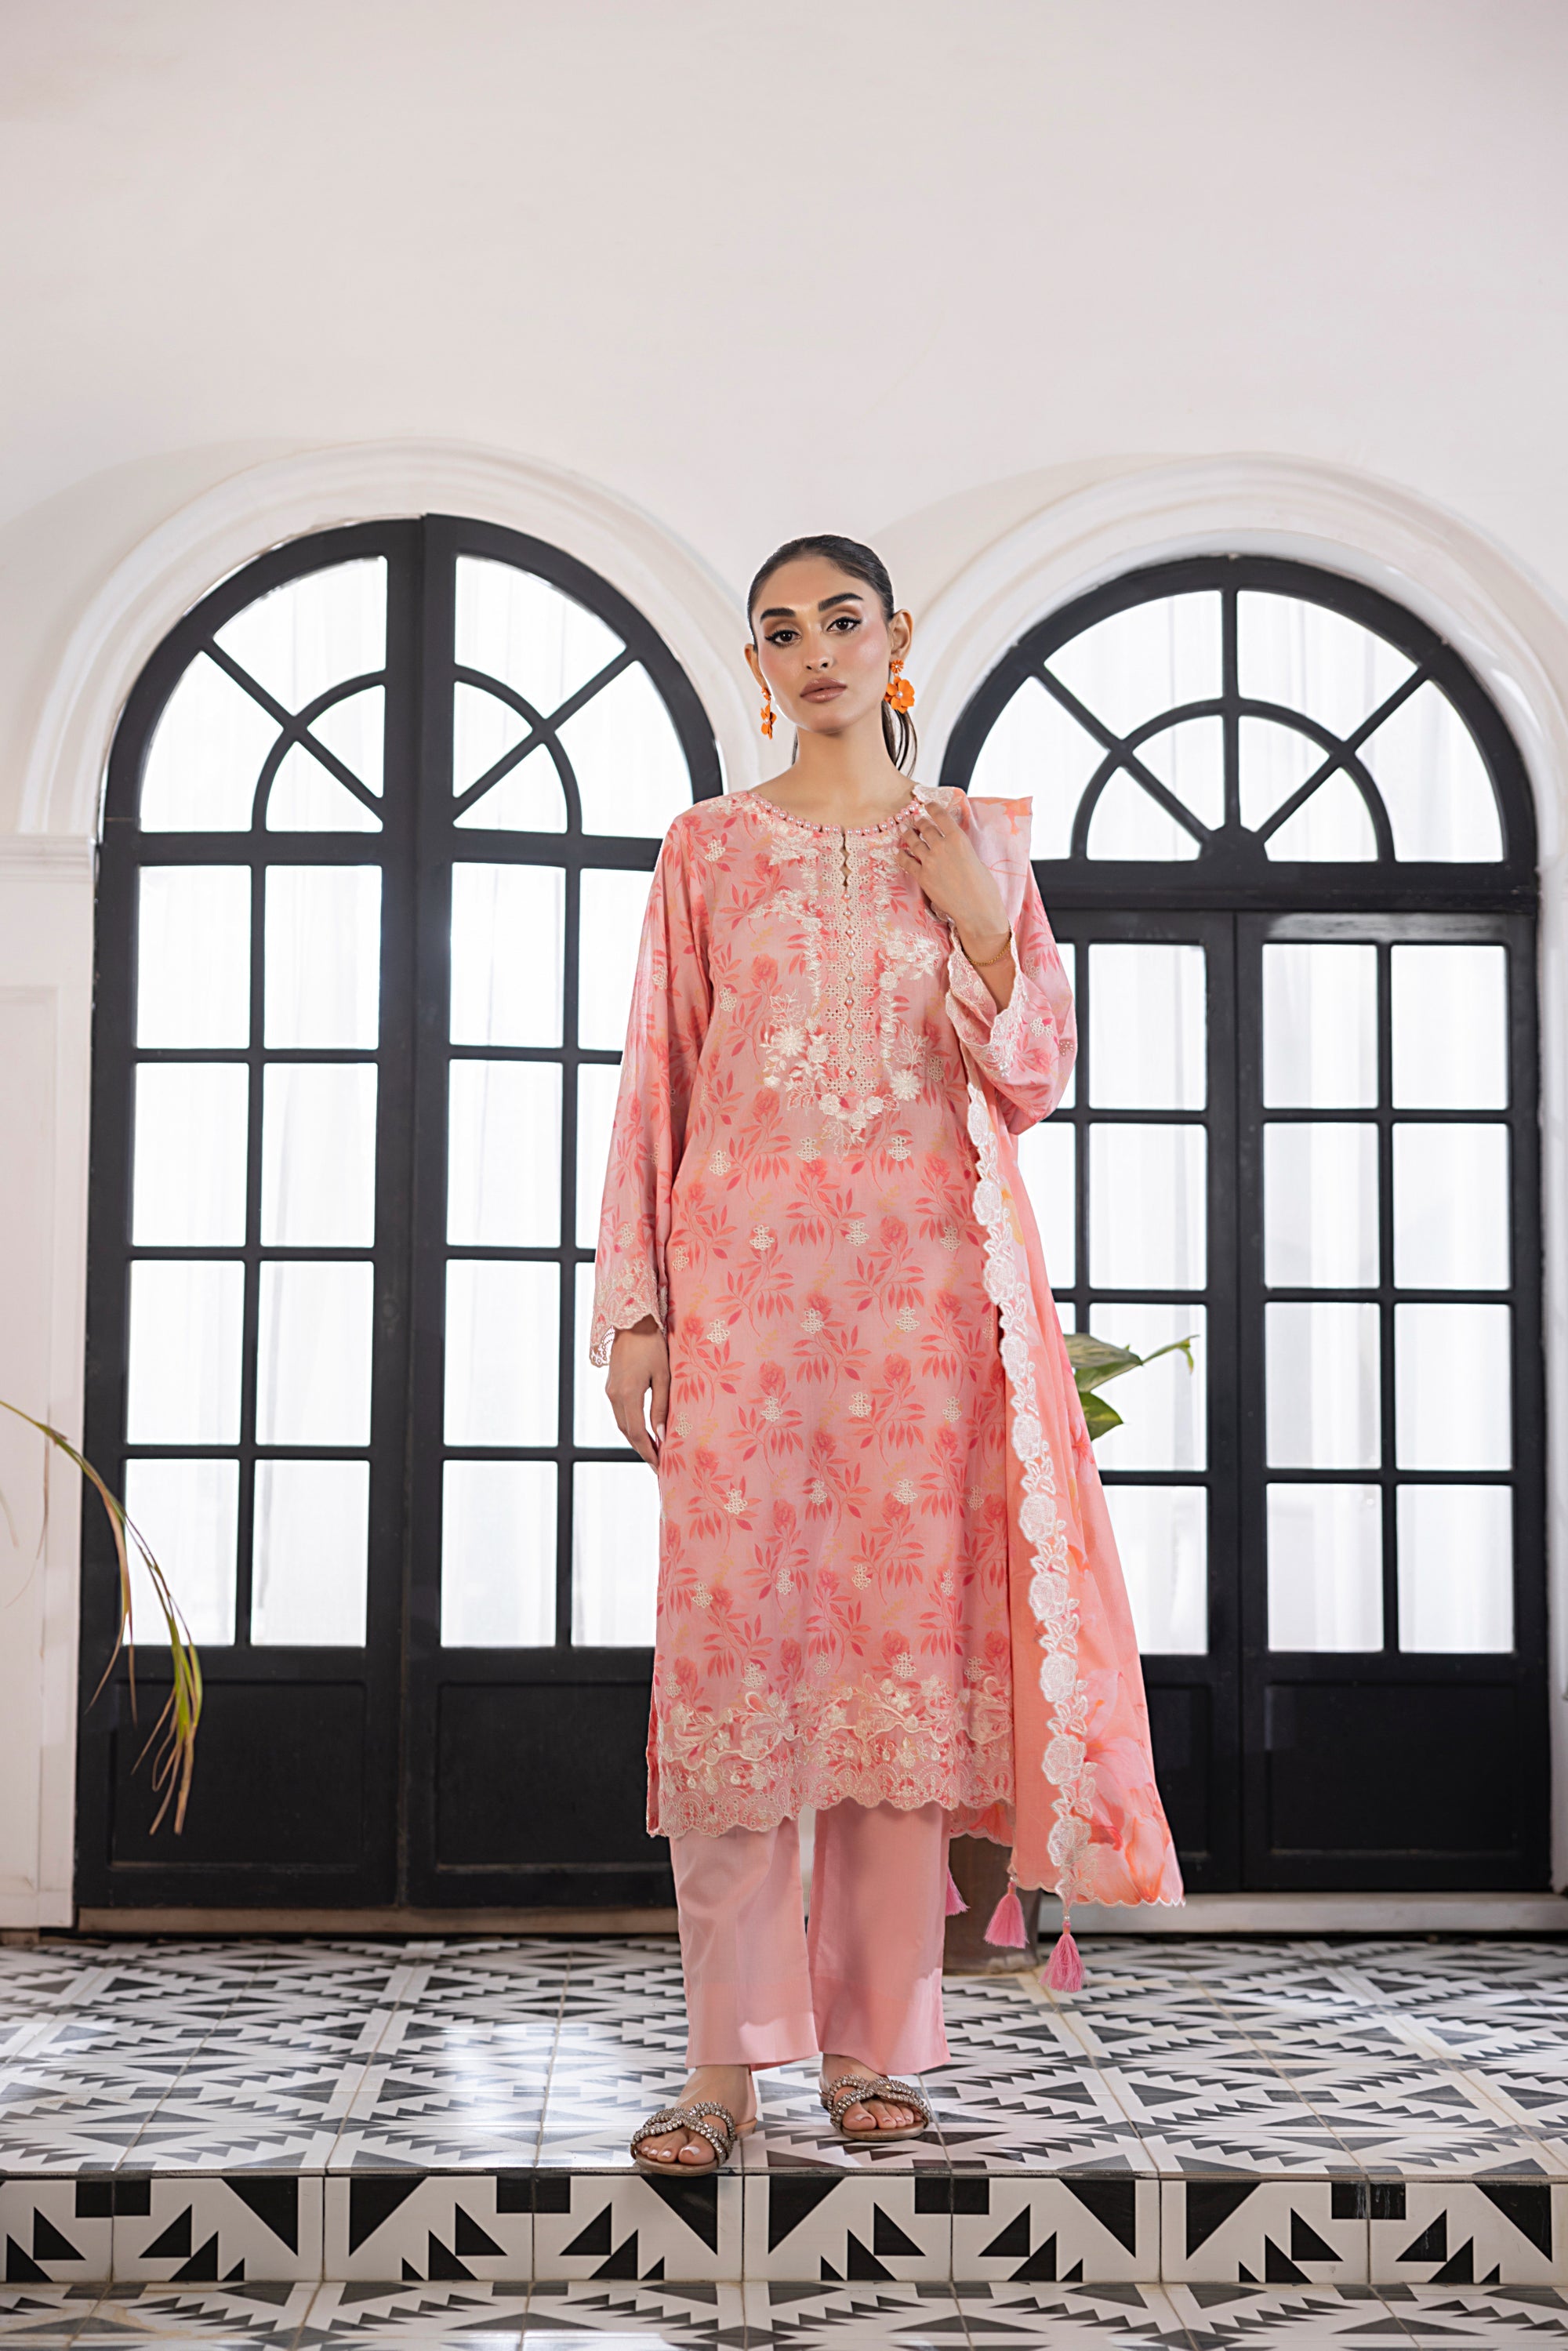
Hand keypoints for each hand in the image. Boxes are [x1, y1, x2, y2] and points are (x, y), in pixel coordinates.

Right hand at [606, 1318, 667, 1469]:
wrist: (632, 1320)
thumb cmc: (652, 1345)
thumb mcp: (662, 1376)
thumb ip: (660, 1407)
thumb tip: (661, 1435)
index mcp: (628, 1394)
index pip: (637, 1433)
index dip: (648, 1452)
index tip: (661, 1466)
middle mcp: (614, 1395)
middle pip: (627, 1432)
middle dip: (643, 1450)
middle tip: (659, 1466)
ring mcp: (610, 1391)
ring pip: (622, 1423)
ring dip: (636, 1439)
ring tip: (654, 1451)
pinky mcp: (611, 1386)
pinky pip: (621, 1412)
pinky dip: (632, 1426)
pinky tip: (644, 1430)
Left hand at [895, 795, 1010, 960]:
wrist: (977, 909)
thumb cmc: (983, 886)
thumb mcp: (975, 858)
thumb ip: (960, 848)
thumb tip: (950, 843)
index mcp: (959, 839)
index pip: (940, 815)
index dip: (932, 807)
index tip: (927, 804)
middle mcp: (942, 847)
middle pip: (924, 827)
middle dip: (919, 821)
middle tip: (916, 819)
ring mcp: (930, 862)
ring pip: (913, 841)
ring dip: (907, 834)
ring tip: (904, 829)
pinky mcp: (922, 877)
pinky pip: (906, 862)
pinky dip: (901, 855)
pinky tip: (899, 852)